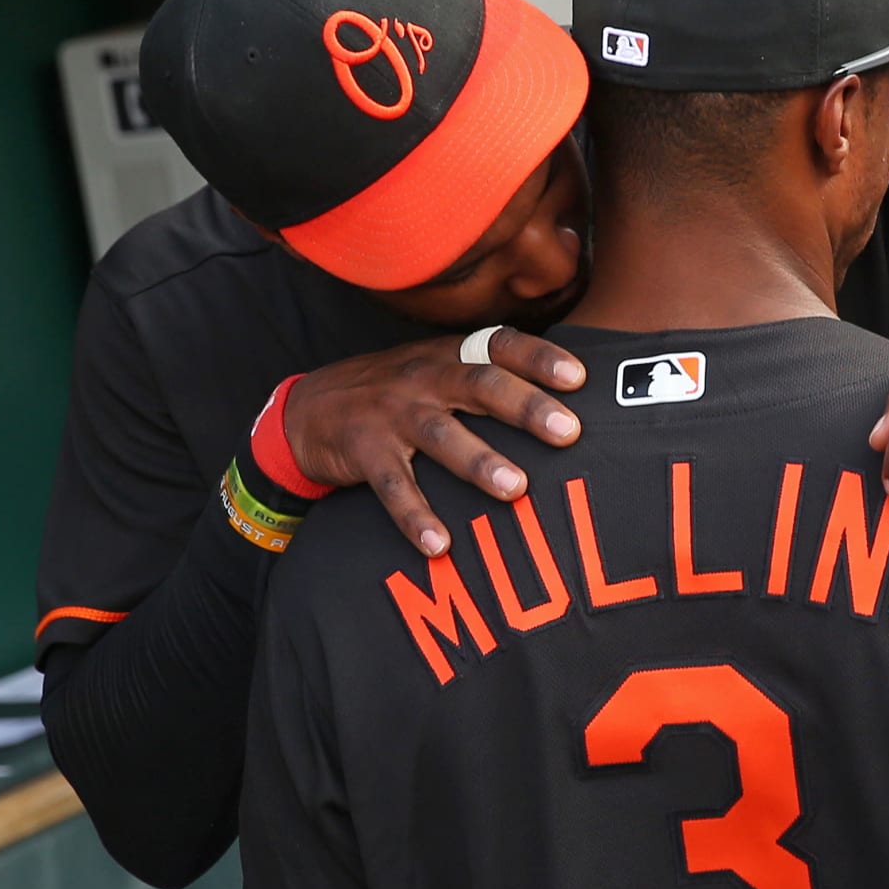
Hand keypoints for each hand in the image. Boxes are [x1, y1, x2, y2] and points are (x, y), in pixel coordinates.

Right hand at [284, 329, 585, 554]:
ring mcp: (393, 415)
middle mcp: (424, 378)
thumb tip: (567, 402)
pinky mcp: (365, 452)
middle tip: (568, 433)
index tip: (579, 377)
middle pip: (480, 385)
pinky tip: (439, 544)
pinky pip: (393, 487)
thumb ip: (489, 375)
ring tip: (517, 490)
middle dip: (526, 408)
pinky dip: (415, 516)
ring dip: (480, 463)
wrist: (309, 408)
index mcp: (449, 355)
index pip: (499, 344)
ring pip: (441, 436)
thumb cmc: (396, 393)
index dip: (538, 358)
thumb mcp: (436, 369)